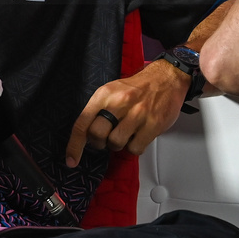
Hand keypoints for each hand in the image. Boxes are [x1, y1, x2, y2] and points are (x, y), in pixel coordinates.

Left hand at [65, 59, 190, 166]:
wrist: (167, 78)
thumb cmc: (138, 87)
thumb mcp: (113, 90)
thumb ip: (98, 110)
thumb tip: (86, 134)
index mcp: (105, 94)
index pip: (83, 123)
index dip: (75, 145)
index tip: (72, 159)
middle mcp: (120, 102)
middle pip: (97, 135)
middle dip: (99, 143)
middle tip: (105, 139)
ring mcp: (138, 114)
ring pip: (116, 143)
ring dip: (118, 144)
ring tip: (125, 134)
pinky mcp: (153, 124)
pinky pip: (135, 148)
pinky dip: (134, 146)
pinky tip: (138, 136)